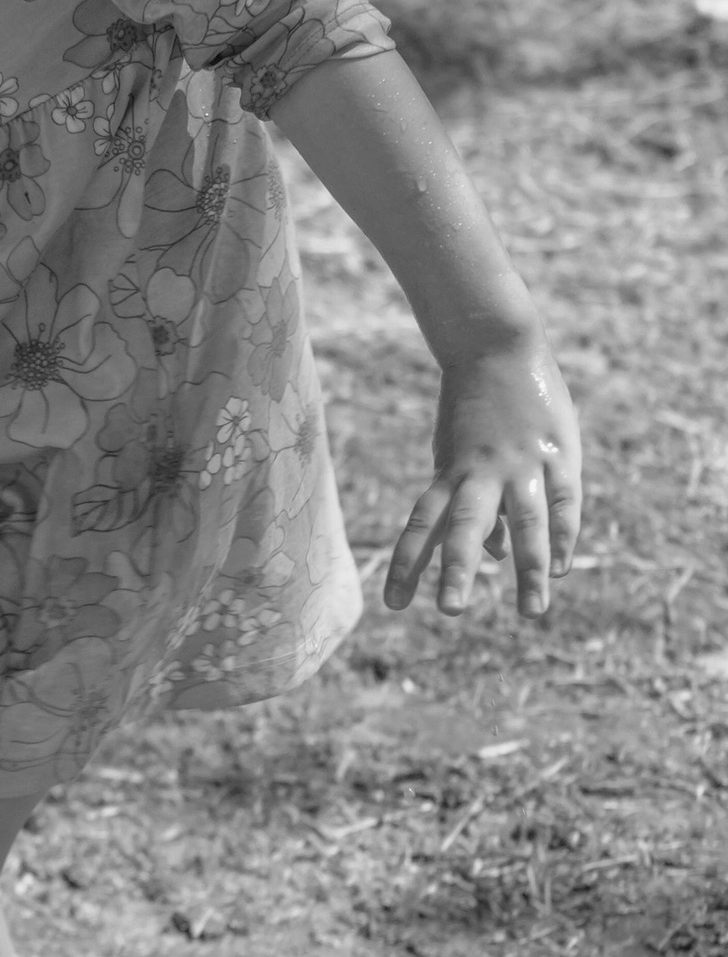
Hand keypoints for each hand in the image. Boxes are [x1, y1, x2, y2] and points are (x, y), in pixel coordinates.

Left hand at [384, 329, 582, 619]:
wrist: (496, 344)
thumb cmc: (476, 410)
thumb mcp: (459, 454)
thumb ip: (470, 504)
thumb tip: (492, 555)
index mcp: (449, 473)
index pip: (422, 527)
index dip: (408, 565)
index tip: (393, 604)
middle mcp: (480, 473)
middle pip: (463, 528)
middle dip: (457, 570)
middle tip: (449, 612)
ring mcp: (521, 464)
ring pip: (523, 523)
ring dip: (526, 568)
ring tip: (530, 612)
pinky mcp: (557, 454)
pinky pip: (562, 502)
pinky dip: (563, 536)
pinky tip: (562, 569)